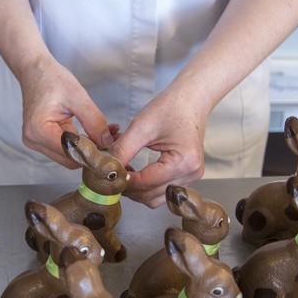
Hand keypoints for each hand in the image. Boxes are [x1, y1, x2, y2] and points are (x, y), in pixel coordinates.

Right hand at [17, 57, 114, 167]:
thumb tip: (108, 142)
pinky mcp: (43, 140)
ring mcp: (37, 142)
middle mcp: (34, 141)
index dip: (92, 153)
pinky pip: (66, 148)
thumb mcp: (78, 97)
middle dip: (92, 152)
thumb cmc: (52, 79)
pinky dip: (82, 142)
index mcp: (39, 130)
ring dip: (89, 147)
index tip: (112, 147)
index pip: (71, 153)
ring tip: (107, 134)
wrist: (35, 71)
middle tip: (113, 140)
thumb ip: (94, 121)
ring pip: (70, 156)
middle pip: (70, 159)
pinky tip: (94, 133)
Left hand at [107, 88, 206, 207]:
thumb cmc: (171, 107)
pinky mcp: (186, 176)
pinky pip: (161, 190)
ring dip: (135, 190)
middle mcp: (190, 174)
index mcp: (184, 162)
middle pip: (150, 196)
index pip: (145, 183)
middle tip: (110, 175)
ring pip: (155, 198)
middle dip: (128, 188)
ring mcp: (190, 177)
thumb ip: (122, 150)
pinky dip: (145, 186)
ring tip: (121, 172)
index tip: (105, 176)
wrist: (191, 99)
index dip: (122, 182)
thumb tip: (106, 169)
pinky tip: (133, 173)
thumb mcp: (141, 126)